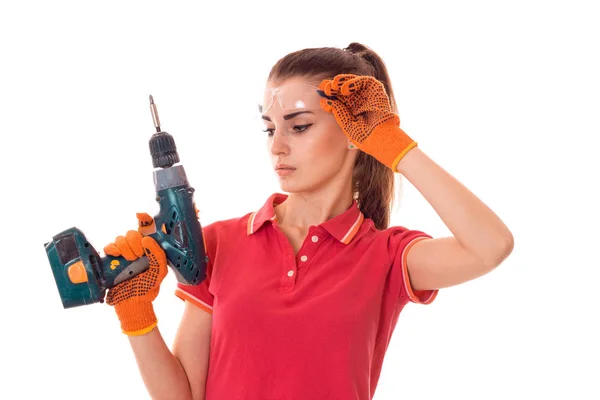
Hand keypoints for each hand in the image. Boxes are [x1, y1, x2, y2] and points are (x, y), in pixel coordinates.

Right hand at [103, 213, 166, 335]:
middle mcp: (137, 248)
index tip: (140, 215)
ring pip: (120, 238)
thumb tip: (146, 239)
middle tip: (138, 255)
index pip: (148, 227)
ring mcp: (123, 253)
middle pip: (132, 233)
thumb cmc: (148, 287)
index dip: (144, 218)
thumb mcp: (159, 272)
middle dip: (134, 242)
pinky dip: (112, 249)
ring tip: (130, 260)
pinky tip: (117, 256)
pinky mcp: (111, 260)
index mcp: (150, 249)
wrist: (132, 303)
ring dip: (125, 248)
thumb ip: (158, 255)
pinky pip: (109, 247)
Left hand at [317, 74, 417, 170]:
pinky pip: (365, 81)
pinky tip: (344, 89)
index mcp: (350, 108)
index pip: (337, 97)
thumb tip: (324, 100)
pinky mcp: (376, 90)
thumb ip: (337, 111)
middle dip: (333, 87)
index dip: (329, 93)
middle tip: (324, 88)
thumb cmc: (364, 136)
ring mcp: (367, 95)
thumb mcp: (346, 123)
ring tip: (332, 86)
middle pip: (343, 88)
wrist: (380, 139)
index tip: (320, 92)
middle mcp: (358, 100)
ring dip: (341, 82)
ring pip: (352, 82)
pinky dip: (354, 82)